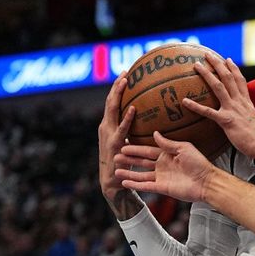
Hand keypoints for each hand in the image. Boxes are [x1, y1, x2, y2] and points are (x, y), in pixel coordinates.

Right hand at [98, 72, 134, 201]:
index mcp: (109, 125)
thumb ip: (133, 130)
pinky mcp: (114, 144)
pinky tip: (133, 108)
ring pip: (112, 109)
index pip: (113, 102)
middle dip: (117, 85)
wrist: (113, 184)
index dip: (117, 87)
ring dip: (117, 94)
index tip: (125, 72)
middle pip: (111, 101)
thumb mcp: (127, 143)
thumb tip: (147, 117)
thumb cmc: (123, 163)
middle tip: (125, 71)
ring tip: (125, 81)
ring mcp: (108, 134)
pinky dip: (127, 117)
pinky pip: (122, 128)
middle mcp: (106, 127)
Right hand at [116, 132, 214, 202]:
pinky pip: (145, 186)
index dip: (135, 148)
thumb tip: (155, 133)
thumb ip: (167, 143)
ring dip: (129, 173)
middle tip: (115, 156)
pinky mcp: (162, 188)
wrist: (206, 181)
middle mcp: (162, 165)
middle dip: (129, 159)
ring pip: (141, 174)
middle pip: (141, 162)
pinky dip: (135, 184)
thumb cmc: (198, 162)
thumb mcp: (183, 148)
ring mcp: (161, 177)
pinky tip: (125, 183)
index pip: (147, 150)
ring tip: (116, 170)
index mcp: (167, 154)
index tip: (123, 145)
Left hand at [183, 54, 254, 165]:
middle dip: (218, 64)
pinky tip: (185, 101)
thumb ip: (244, 111)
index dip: (233, 68)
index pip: (239, 79)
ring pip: (218, 87)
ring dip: (207, 75)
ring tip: (197, 66)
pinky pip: (208, 112)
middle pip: (228, 77)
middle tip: (207, 55)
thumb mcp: (252, 118)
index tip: (227, 59)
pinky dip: (195, 106)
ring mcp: (233, 109)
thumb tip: (239, 112)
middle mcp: (239, 101)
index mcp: (246, 100)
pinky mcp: (226, 120)